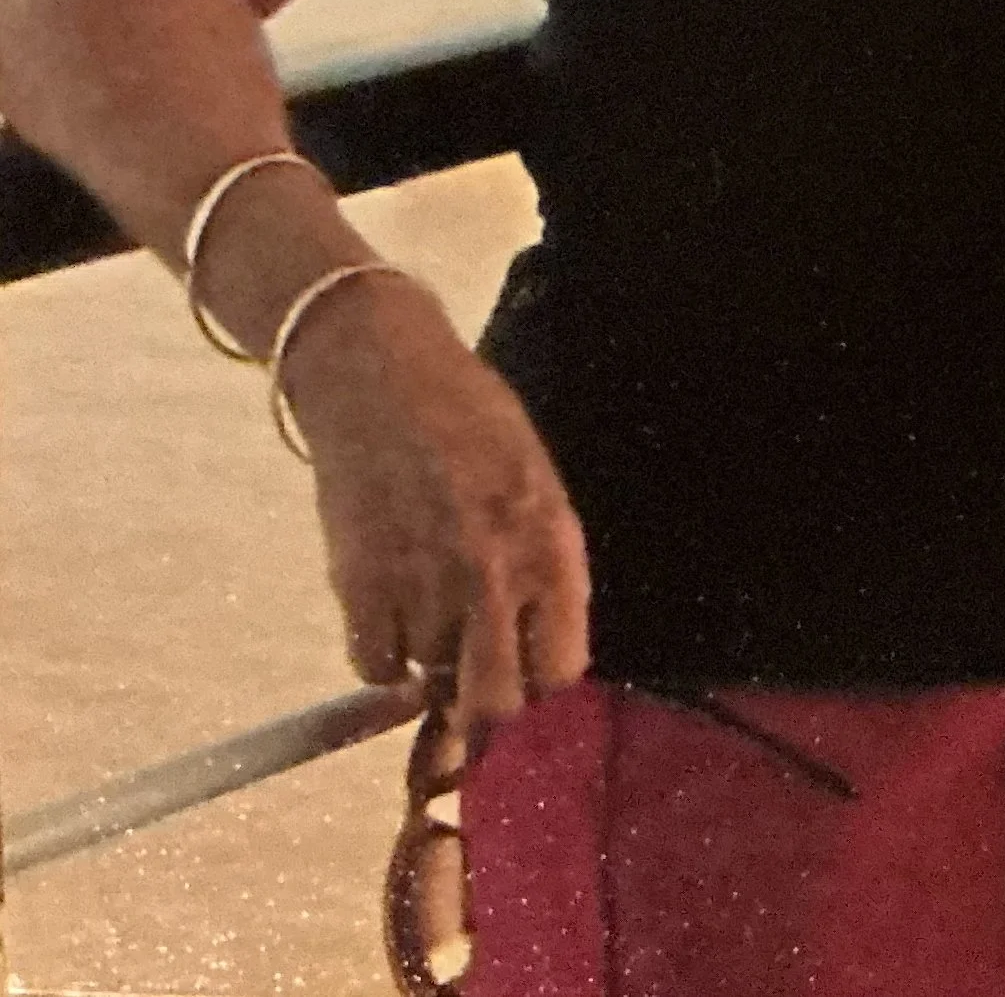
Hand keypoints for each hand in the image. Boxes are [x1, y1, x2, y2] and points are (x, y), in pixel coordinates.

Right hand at [280, 274, 590, 730]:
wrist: (376, 371)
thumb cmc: (466, 417)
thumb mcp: (533, 482)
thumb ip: (541, 568)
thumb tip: (537, 658)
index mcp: (550, 545)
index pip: (563, 673)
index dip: (542, 689)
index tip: (526, 680)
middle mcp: (493, 575)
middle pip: (496, 708)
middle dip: (486, 714)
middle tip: (472, 692)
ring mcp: (424, 584)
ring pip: (432, 683)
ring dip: (430, 665)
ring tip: (425, 604)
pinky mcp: (360, 585)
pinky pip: (375, 665)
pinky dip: (380, 650)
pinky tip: (387, 606)